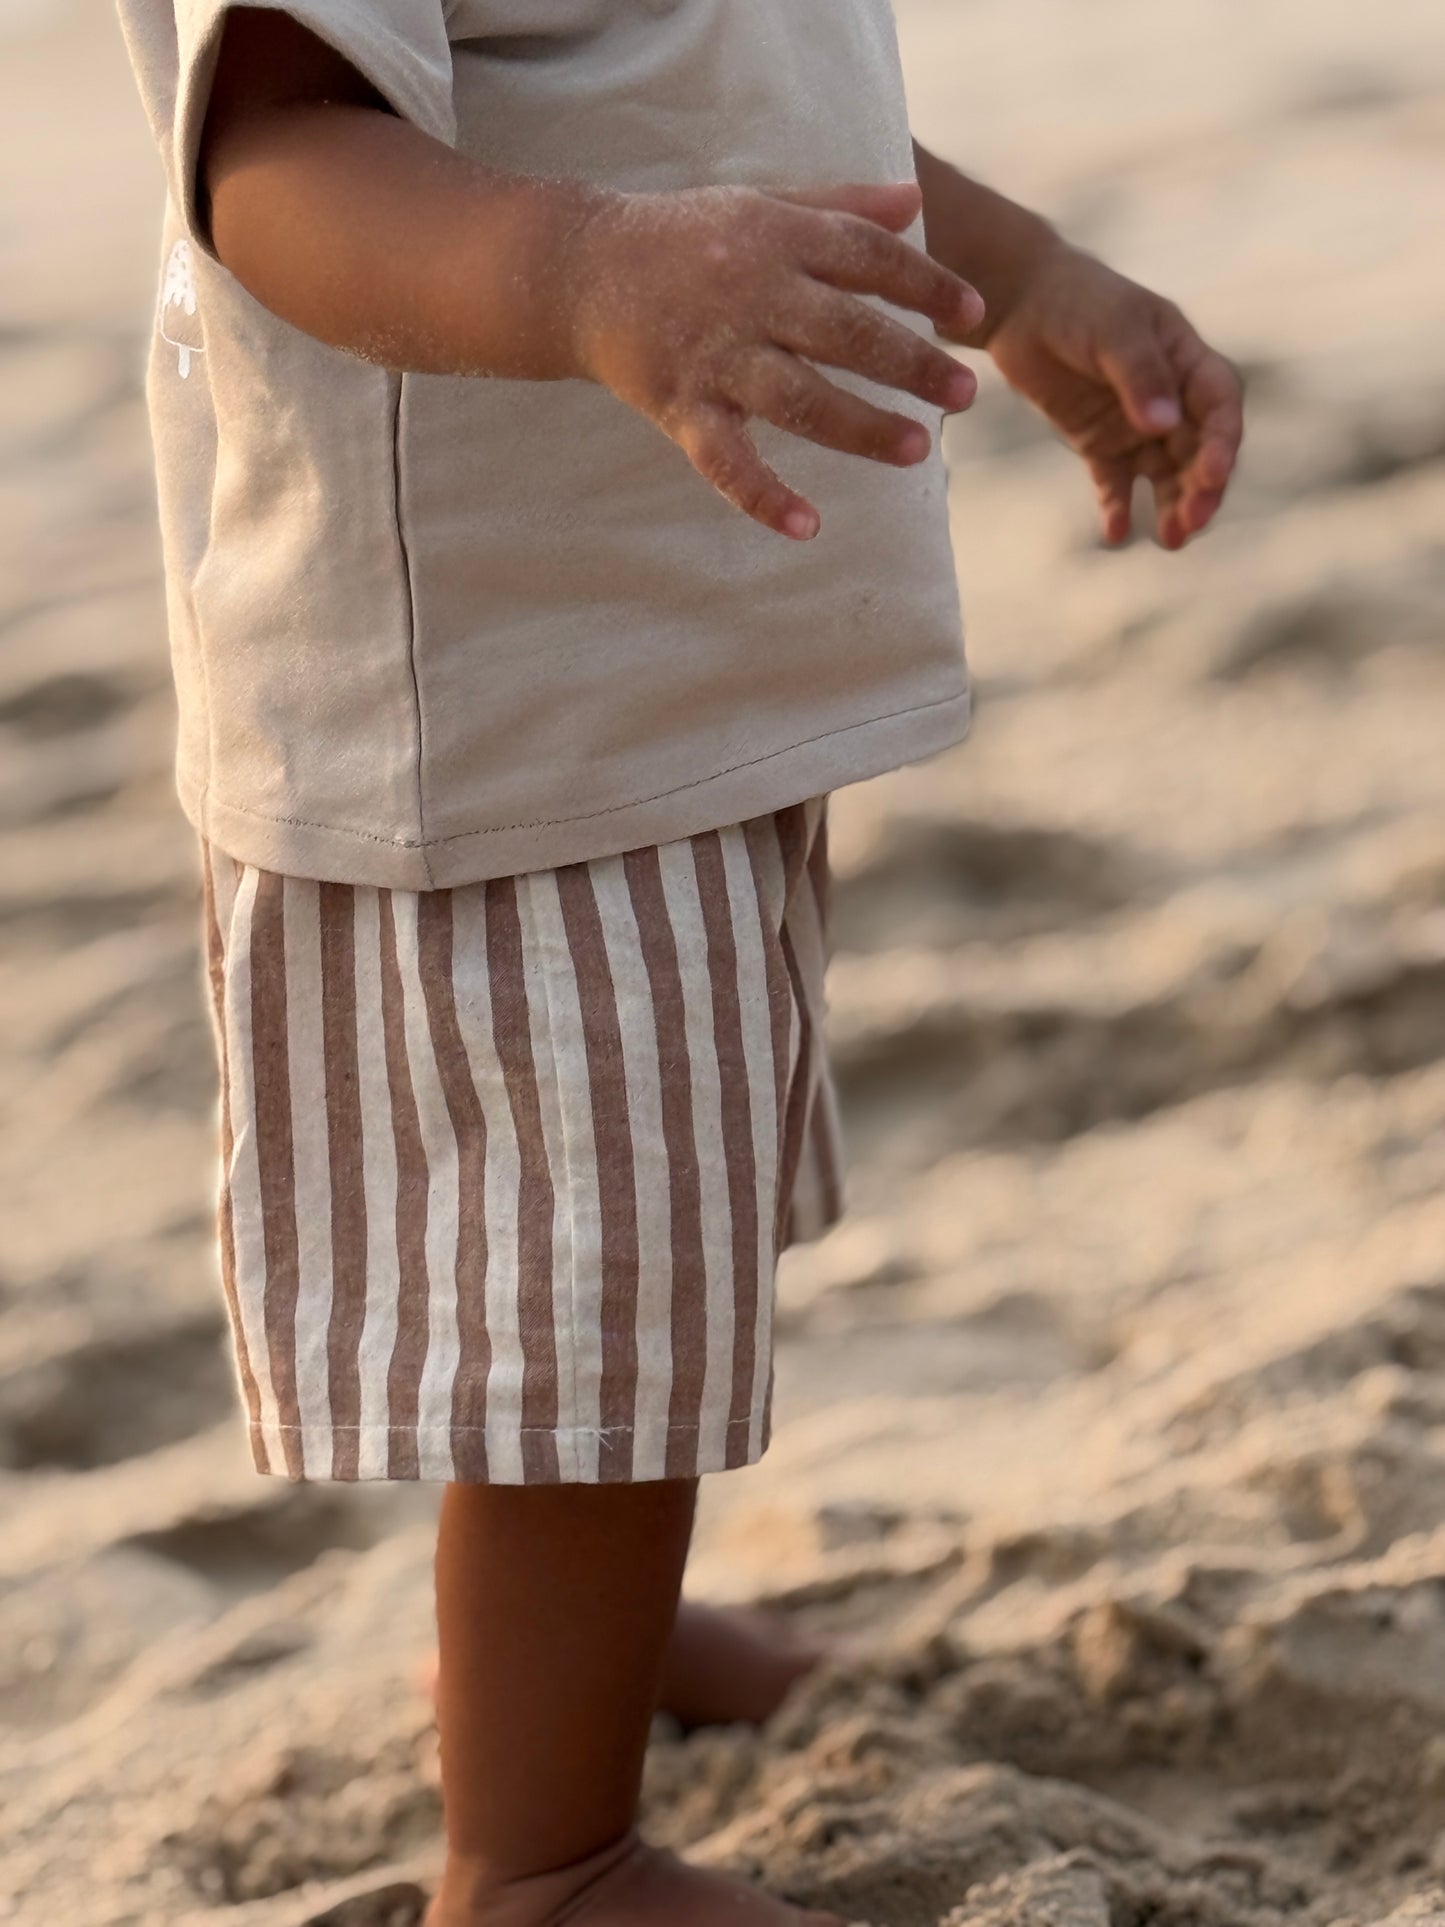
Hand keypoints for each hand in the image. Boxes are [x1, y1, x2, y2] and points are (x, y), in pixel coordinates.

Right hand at [567, 182, 984, 538]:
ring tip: (916, 451)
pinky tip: (808, 526)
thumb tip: (914, 201)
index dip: (924, 284)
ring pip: (799, 399)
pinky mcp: (681, 407)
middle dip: (910, 364)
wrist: (579, 271)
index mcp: (775, 237)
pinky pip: (726, 461)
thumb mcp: (759, 205)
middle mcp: (749, 295)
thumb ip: (838, 208)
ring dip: (860, 428)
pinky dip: (763, 497)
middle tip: (965, 394)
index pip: (866, 258)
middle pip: (845, 332)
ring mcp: (715, 356)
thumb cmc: (682, 239)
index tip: (971, 313)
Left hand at [961, 242, 1242, 548]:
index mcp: (1187, 360)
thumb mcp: (1113, 329)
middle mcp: (1170, 397)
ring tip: (1170, 540)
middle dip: (1202, 488)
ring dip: (1172, 505)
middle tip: (1192, 521)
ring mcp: (1136, 423)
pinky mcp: (1101, 443)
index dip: (1222, 442)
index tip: (1212, 474)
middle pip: (1199, 451)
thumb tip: (1164, 424)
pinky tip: (1114, 532)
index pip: (1220, 407)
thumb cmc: (1078, 303)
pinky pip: (1116, 483)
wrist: (1022, 303)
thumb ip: (1139, 375)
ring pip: (1166, 474)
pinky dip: (1118, 507)